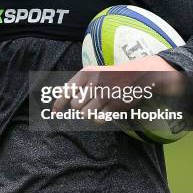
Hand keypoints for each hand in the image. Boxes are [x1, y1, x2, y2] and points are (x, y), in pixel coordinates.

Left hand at [51, 56, 183, 121]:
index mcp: (86, 73)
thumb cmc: (111, 76)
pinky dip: (100, 118)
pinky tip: (106, 110)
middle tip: (91, 102)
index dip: (58, 104)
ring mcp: (104, 93)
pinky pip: (99, 119)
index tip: (54, 113)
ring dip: (90, 113)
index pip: (67, 91)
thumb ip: (77, 86)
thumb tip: (57, 101)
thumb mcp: (93, 74)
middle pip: (76, 106)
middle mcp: (94, 82)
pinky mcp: (114, 104)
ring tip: (99, 106)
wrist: (138, 74)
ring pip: (86, 114)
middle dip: (81, 107)